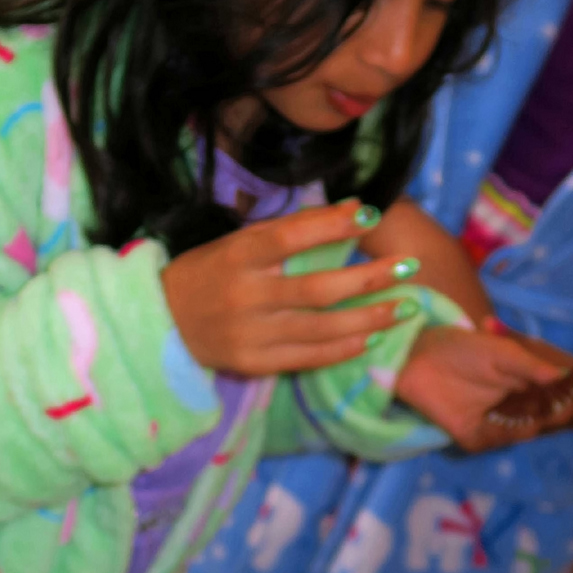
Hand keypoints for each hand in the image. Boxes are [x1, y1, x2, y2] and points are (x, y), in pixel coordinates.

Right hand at [161, 200, 415, 375]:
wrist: (163, 325)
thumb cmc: (209, 274)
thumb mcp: (239, 242)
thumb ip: (291, 229)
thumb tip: (353, 208)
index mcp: (238, 256)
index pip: (291, 237)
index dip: (332, 226)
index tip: (370, 215)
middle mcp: (246, 296)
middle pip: (319, 288)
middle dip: (370, 277)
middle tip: (409, 266)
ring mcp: (251, 334)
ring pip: (323, 328)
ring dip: (371, 317)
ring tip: (406, 307)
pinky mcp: (254, 364)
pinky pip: (309, 357)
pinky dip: (344, 347)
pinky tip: (372, 336)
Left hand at [394, 325, 566, 451]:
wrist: (419, 355)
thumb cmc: (463, 347)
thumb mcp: (503, 352)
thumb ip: (529, 365)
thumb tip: (559, 377)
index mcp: (521, 385)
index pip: (548, 398)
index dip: (564, 401)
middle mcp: (509, 407)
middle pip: (535, 419)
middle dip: (549, 418)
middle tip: (563, 412)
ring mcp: (490, 423)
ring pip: (516, 432)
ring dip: (529, 427)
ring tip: (541, 417)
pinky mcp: (470, 435)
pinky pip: (491, 441)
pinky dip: (504, 436)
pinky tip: (516, 428)